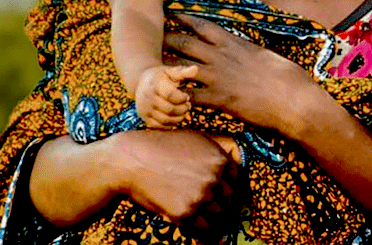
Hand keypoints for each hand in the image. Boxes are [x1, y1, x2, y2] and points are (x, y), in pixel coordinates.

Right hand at [112, 129, 238, 233]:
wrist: (132, 159)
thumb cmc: (161, 146)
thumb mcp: (195, 139)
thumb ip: (218, 150)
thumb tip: (235, 161)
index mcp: (219, 159)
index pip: (239, 181)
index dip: (235, 189)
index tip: (231, 196)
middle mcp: (213, 179)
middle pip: (232, 201)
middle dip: (229, 207)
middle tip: (225, 213)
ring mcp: (200, 197)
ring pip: (221, 217)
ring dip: (219, 222)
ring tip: (215, 224)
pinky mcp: (184, 213)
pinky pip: (204, 229)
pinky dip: (205, 232)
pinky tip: (202, 230)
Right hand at [136, 64, 196, 127]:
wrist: (140, 82)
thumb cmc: (160, 76)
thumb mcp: (170, 71)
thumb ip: (183, 71)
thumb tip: (196, 69)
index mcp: (154, 84)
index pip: (171, 95)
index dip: (182, 98)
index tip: (186, 96)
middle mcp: (147, 97)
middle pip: (169, 109)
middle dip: (183, 109)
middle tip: (188, 106)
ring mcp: (144, 108)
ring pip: (165, 120)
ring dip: (179, 118)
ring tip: (183, 112)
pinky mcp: (144, 117)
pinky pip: (160, 126)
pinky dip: (170, 124)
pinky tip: (175, 117)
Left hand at [163, 14, 315, 131]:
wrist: (293, 99)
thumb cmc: (287, 76)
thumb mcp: (264, 54)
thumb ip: (248, 50)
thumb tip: (246, 47)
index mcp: (233, 43)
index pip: (203, 25)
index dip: (184, 19)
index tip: (172, 13)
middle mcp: (220, 56)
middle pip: (184, 42)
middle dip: (165, 38)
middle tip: (149, 36)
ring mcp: (217, 76)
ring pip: (180, 66)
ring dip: (163, 67)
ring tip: (147, 67)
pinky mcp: (218, 98)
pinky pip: (189, 96)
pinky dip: (176, 97)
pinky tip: (164, 98)